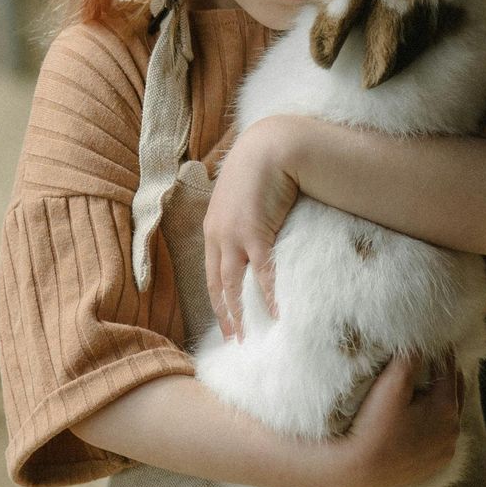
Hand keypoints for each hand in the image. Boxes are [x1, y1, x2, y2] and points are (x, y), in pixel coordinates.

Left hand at [204, 119, 302, 337]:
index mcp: (212, 228)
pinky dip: (268, 295)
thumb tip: (256, 230)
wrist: (270, 147)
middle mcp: (217, 236)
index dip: (216, 298)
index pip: (210, 272)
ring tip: (246, 336)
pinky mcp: (255, 234)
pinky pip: (262, 273)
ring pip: (233, 284)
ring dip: (239, 313)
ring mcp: (234, 236)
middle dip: (222, 314)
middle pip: (217, 284)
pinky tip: (275, 313)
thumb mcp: (242, 195)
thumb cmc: (260, 167)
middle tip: (233, 339)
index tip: (224, 320)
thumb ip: (243, 217)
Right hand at [331, 354, 462, 486]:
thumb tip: (421, 344)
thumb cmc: (373, 425)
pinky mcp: (434, 465)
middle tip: (434, 360)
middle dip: (445, 376)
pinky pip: (439, 437)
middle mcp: (452, 431)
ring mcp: (444, 451)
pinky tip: (422, 418)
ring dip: (441, 401)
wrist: (357, 470)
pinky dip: (435, 423)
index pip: (449, 370)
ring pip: (448, 417)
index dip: (441, 353)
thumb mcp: (392, 384)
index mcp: (447, 409)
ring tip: (427, 387)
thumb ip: (411, 358)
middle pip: (454, 393)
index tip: (434, 341)